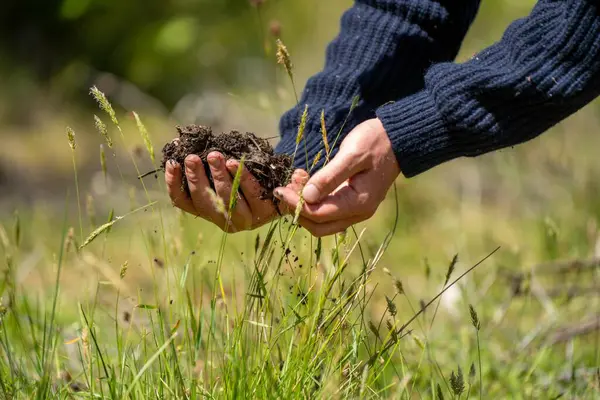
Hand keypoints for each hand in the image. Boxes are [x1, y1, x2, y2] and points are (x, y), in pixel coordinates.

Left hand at [166, 151, 307, 231]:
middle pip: (225, 201)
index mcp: (261, 212)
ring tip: (191, 158)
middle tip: (212, 155)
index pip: (251, 198)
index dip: (241, 180)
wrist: (256, 188)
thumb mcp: (285, 180)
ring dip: (195, 179)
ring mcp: (217, 217)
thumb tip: (301, 176)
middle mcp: (239, 221)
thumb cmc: (271, 180)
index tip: (234, 160)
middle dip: (217, 177)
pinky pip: (183, 202)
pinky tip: (172, 164)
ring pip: (202, 202)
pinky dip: (174, 184)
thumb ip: (294, 181)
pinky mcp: (200, 212)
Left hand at [273, 118, 399, 236]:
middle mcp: (357, 212)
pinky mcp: (351, 201)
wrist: (397, 138)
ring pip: (321, 219)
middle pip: (319, 225)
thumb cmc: (375, 142)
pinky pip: (327, 208)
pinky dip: (312, 198)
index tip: (279, 189)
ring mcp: (355, 209)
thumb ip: (329, 177)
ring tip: (295, 178)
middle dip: (297, 210)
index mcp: (358, 203)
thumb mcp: (352, 155)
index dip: (296, 204)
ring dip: (304, 203)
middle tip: (284, 188)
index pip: (319, 214)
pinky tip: (304, 178)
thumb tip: (306, 197)